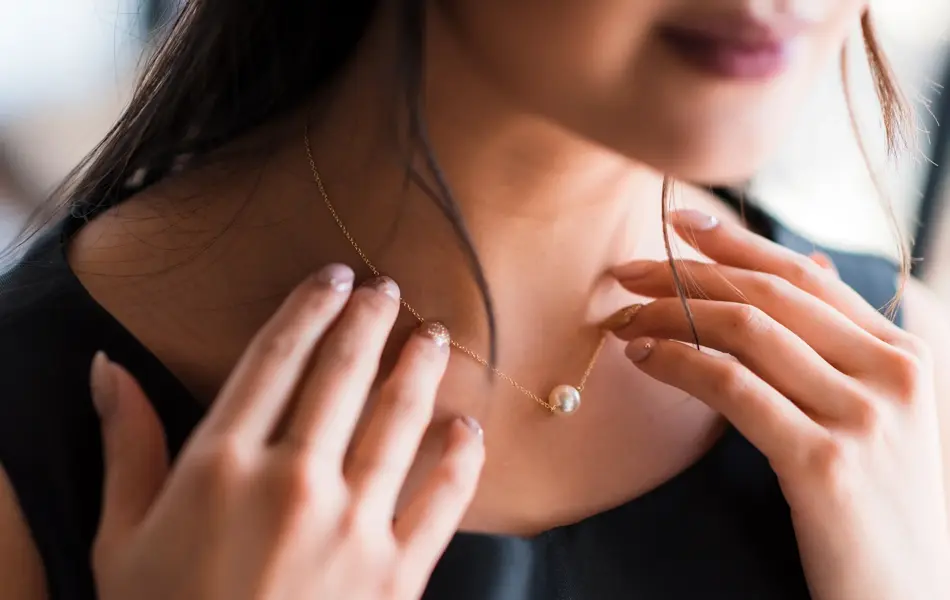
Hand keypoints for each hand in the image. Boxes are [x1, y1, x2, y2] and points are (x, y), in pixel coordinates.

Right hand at [88, 265, 483, 599]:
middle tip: (389, 291)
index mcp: (221, 465)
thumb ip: (126, 446)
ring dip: (420, 370)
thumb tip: (109, 367)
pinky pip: (442, 500)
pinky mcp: (397, 574)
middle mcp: (292, 481)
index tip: (333, 278)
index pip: (274, 358)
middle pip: (342, 375)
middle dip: (370, 322)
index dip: (309, 308)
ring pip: (399, 421)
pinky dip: (461, 459)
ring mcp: (351, 526)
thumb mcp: (121, 539)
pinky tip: (468, 429)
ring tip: (432, 336)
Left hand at [611, 210, 948, 599]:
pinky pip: (733, 387)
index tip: (679, 223)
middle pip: (768, 295)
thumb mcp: (883, 416)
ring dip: (671, 315)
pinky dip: (679, 363)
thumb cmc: (881, 507)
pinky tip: (644, 360)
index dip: (737, 243)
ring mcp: (862, 417)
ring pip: (746, 332)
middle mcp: (892, 374)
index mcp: (905, 355)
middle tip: (628, 272)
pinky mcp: (825, 463)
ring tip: (624, 320)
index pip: (805, 276)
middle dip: (687, 274)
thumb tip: (810, 264)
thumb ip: (844, 343)